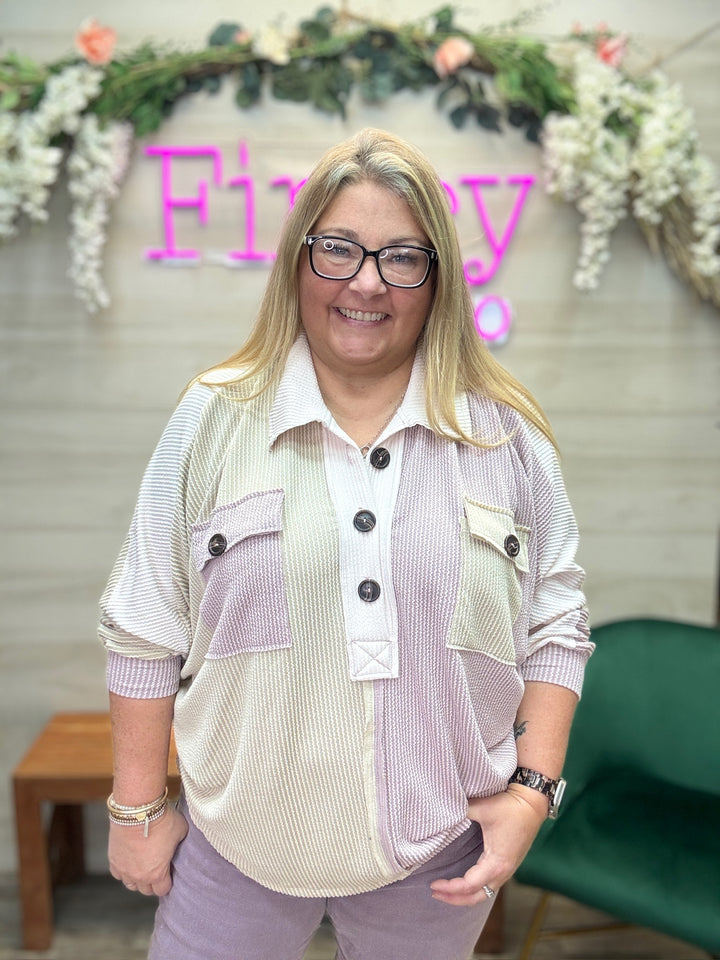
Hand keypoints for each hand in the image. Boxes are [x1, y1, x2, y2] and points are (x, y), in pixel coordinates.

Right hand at [109, 805, 187, 895]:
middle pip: (146, 890)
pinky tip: (130, 862)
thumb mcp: (181, 831)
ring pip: (130, 884)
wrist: (138, 810)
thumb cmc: (161, 820)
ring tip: (143, 867)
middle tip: (157, 870)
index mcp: (157, 874)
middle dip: (152, 883)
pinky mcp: (113, 860)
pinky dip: (124, 871)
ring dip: (137, 879)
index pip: (162, 890)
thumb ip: (180, 843)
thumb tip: (179, 842)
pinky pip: (118, 874)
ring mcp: (124, 869)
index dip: (167, 883)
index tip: (169, 875)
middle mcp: (139, 876)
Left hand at [429, 787, 545, 905]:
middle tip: (435, 893)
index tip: (433, 884)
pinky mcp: (507, 865)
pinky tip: (463, 882)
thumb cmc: (509, 807)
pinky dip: (475, 889)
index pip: (469, 885)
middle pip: (476, 897)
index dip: (450, 888)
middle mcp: (503, 872)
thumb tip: (442, 816)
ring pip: (484, 894)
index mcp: (496, 863)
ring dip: (465, 896)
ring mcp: (507, 870)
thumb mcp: (482, 808)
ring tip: (446, 891)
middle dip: (455, 899)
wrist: (532, 803)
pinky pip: (489, 885)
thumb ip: (460, 813)